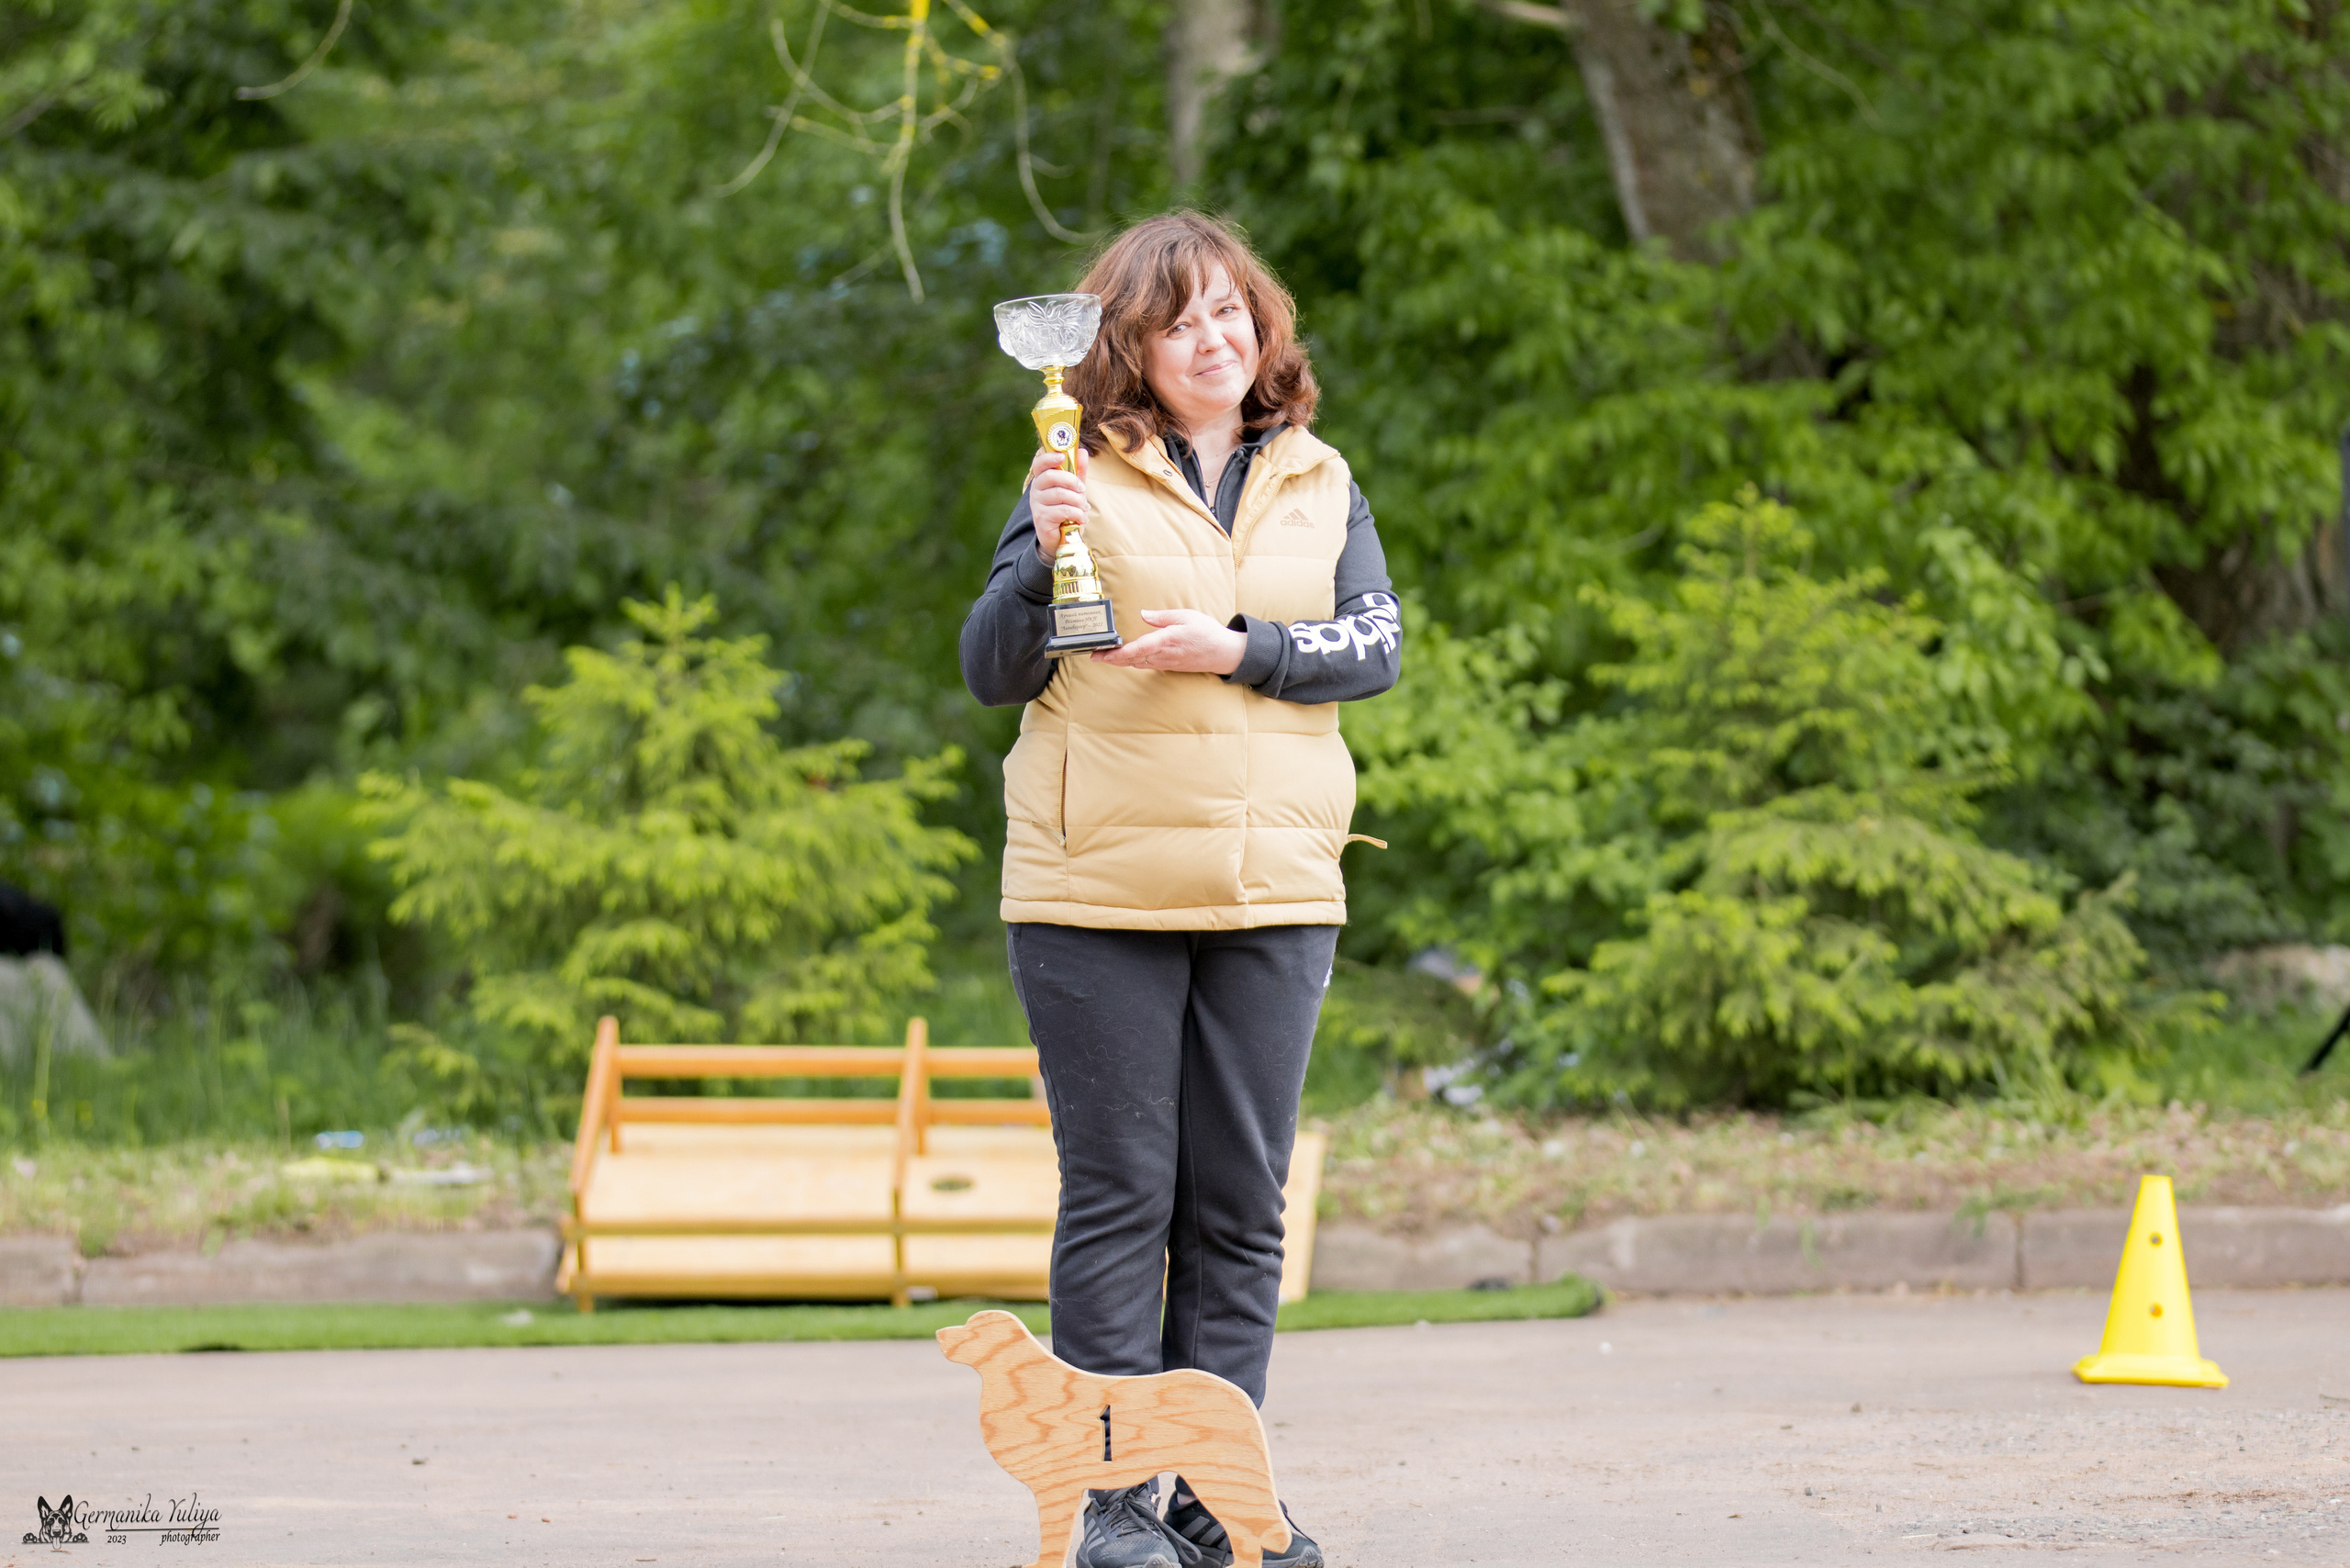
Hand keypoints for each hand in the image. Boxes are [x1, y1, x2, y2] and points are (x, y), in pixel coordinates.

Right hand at [1027, 445, 1088, 562]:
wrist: (1062, 540)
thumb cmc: (1067, 511)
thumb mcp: (1075, 490)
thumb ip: (1078, 472)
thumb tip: (1082, 451)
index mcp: (1042, 481)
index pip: (1039, 464)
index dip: (1049, 457)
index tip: (1062, 456)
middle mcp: (1036, 491)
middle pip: (1051, 476)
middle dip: (1071, 481)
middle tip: (1082, 490)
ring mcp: (1037, 506)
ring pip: (1060, 494)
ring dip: (1077, 501)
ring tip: (1083, 508)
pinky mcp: (1042, 520)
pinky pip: (1063, 510)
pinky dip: (1077, 514)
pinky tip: (1081, 519)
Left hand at [1092, 607, 1246, 675]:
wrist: (1223, 653)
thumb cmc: (1207, 633)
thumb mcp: (1186, 616)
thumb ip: (1163, 616)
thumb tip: (1143, 614)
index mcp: (1166, 640)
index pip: (1137, 648)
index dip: (1118, 653)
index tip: (1104, 654)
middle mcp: (1163, 655)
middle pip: (1132, 659)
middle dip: (1112, 658)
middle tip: (1093, 656)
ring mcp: (1165, 662)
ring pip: (1137, 663)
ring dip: (1119, 661)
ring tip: (1103, 657)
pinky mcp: (1167, 665)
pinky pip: (1145, 665)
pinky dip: (1131, 662)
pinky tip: (1124, 659)